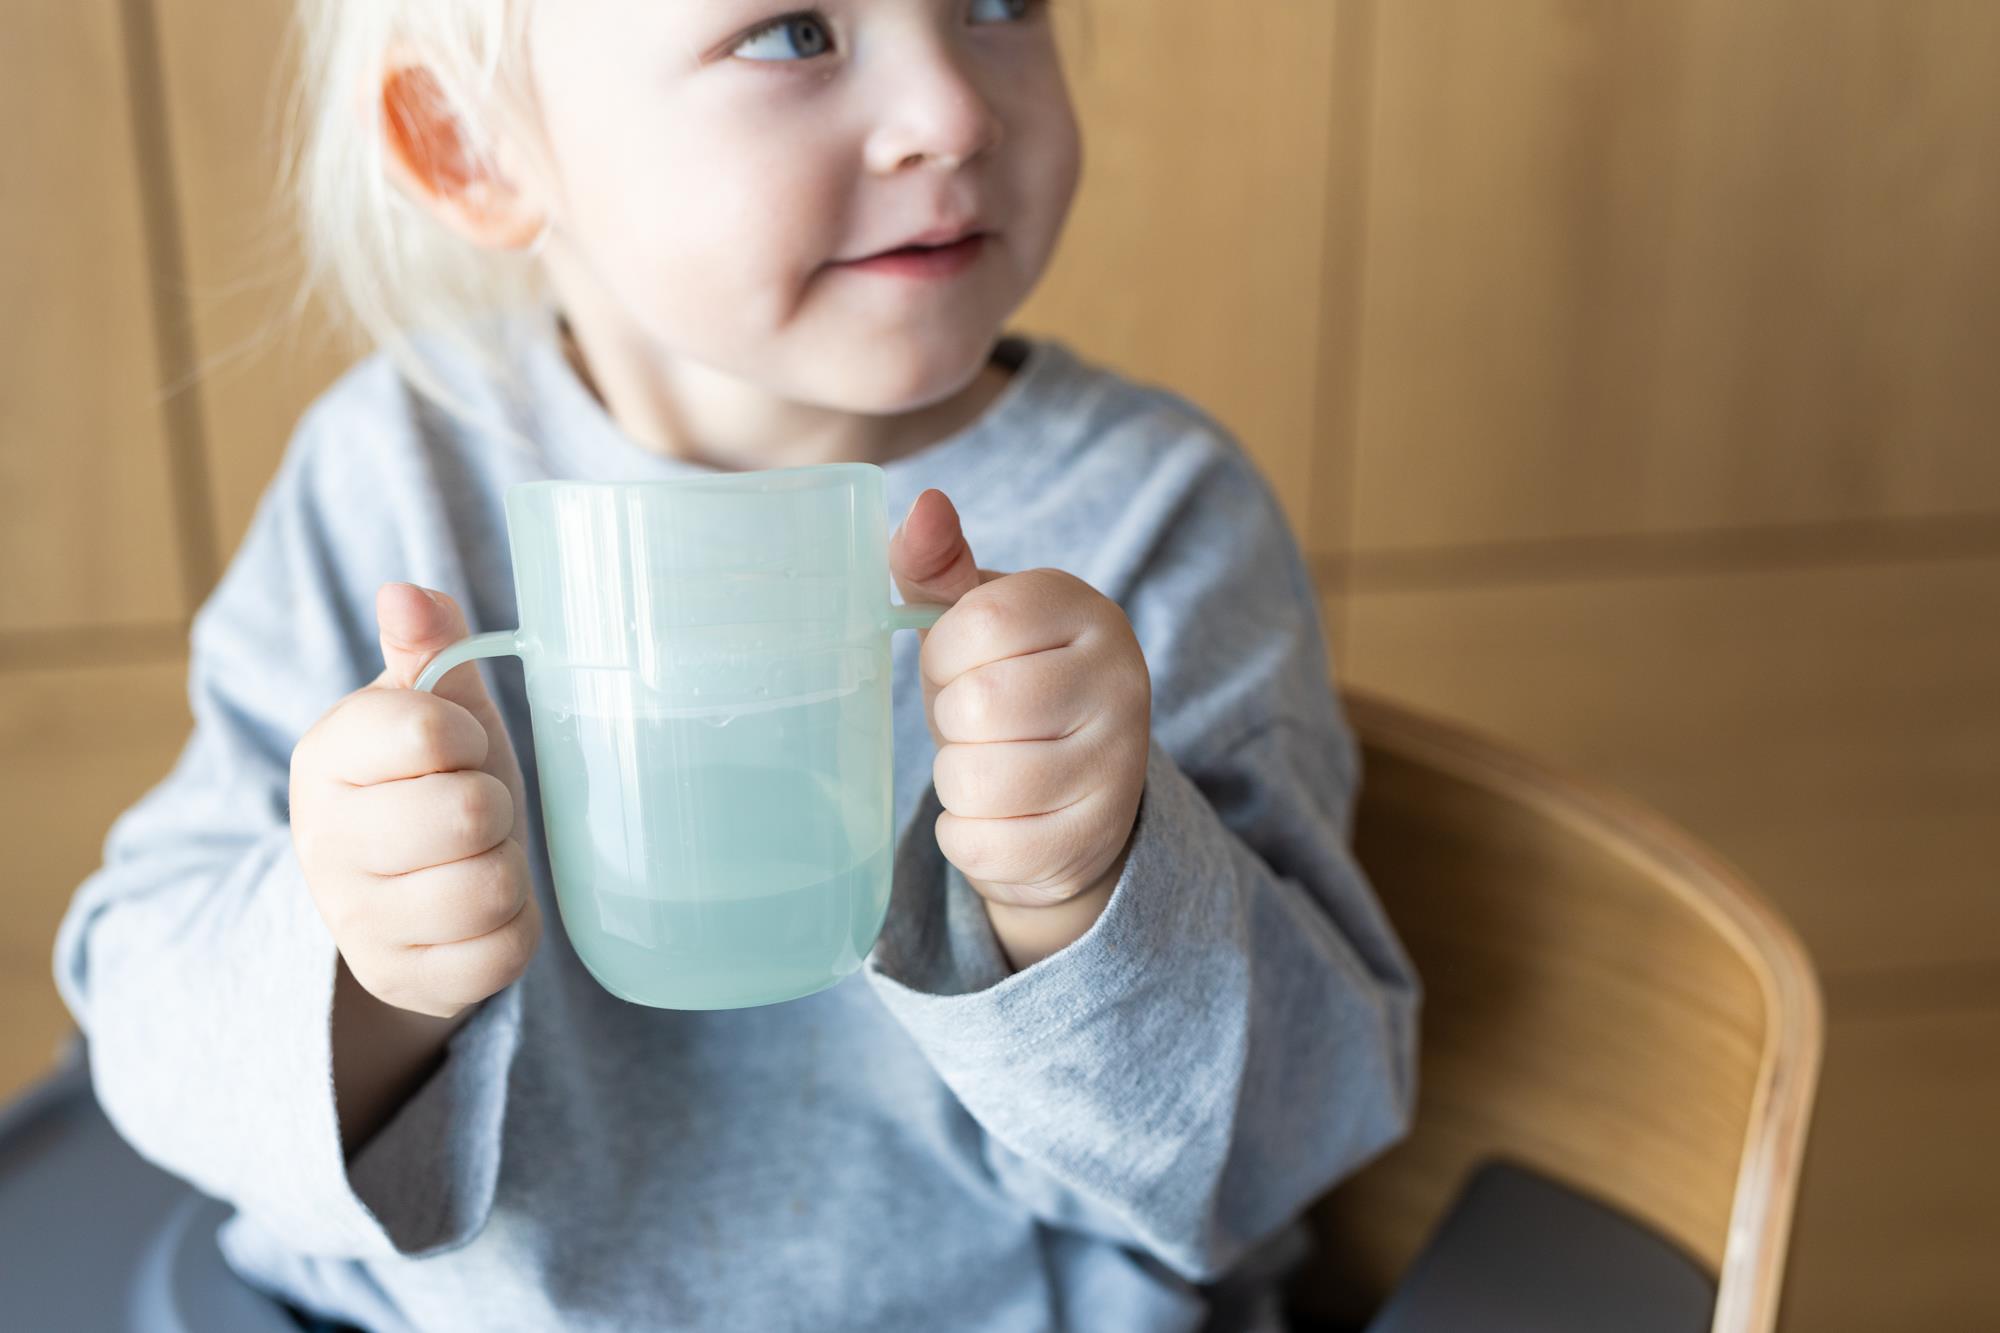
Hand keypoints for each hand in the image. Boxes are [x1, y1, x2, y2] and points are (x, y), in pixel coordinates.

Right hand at [289, 583, 540, 1019]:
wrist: (405, 888)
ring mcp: (358, 921)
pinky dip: (515, 928)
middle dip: (494, 805)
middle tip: (475, 808)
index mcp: (326, 757)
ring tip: (480, 855)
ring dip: (508, 866)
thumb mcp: (433, 706)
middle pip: (470, 814)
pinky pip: (501, 955)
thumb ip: (428, 644)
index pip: (429, 730)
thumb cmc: (431, 778)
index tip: (457, 746)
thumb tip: (407, 593)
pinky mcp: (404, 981)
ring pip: (489, 888)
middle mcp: (325, 842)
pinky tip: (486, 910)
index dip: (468, 735)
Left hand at [890, 491, 1149, 966]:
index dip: (944, 653)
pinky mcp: (1095, 838)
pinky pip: (985, 844)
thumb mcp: (972, 620)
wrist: (1072, 796)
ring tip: (986, 767)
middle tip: (977, 725)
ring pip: (978, 780)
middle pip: (980, 705)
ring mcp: (1117, 764)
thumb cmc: (1006, 688)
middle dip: (952, 723)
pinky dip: (966, 835)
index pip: (982, 620)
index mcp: (1085, 609)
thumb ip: (935, 563)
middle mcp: (1121, 679)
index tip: (959, 665)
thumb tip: (924, 503)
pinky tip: (995, 816)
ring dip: (956, 781)